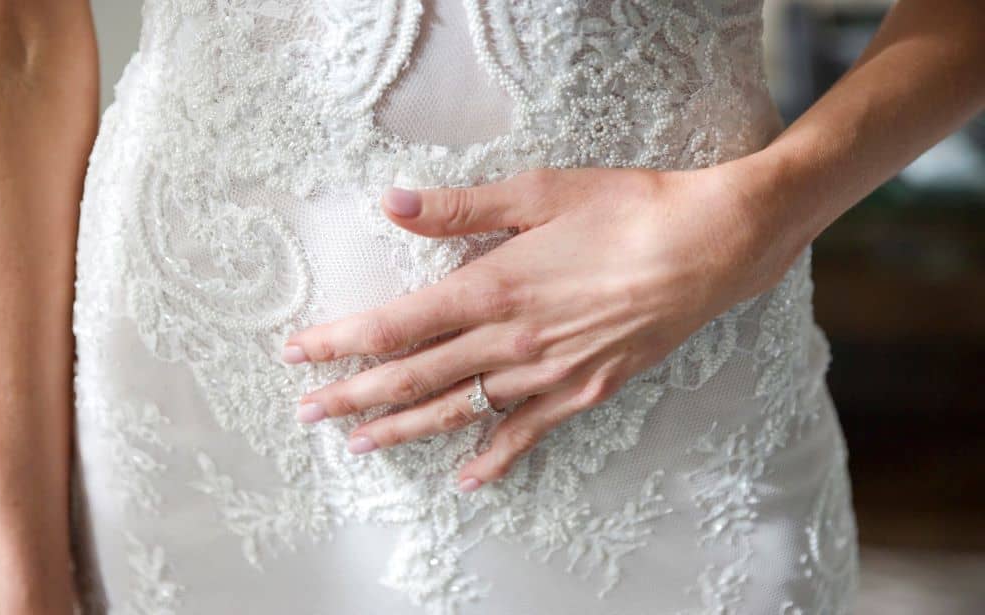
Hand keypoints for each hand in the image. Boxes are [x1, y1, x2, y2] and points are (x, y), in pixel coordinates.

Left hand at [282, 163, 803, 491]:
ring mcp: (547, 374)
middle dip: (354, 396)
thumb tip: (393, 202)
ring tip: (360, 444)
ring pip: (459, 411)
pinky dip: (493, 458)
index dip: (342, 342)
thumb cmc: (625, 210)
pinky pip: (527, 433)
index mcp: (493, 286)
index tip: (299, 354)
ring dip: (404, 429)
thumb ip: (461, 207)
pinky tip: (466, 477)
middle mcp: (510, 341)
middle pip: (414, 376)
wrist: (707, 247)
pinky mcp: (584, 392)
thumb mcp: (540, 193)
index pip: (396, 324)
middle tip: (307, 412)